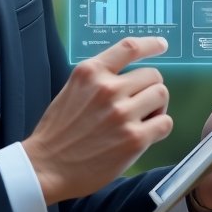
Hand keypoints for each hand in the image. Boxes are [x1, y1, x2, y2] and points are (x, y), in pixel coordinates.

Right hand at [23, 37, 172, 206]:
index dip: (150, 44)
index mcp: (90, 72)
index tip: (161, 45)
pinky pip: (164, 123)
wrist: (47, 166)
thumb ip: (99, 80)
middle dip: (150, 87)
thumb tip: (128, 78)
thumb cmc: (58, 132)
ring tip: (142, 119)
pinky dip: (159, 127)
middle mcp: (107, 88)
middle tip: (141, 103)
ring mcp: (122, 113)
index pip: (129, 48)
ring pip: (161, 95)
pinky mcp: (134, 139)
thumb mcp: (72, 90)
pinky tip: (145, 134)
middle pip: (152, 74)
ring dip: (156, 106)